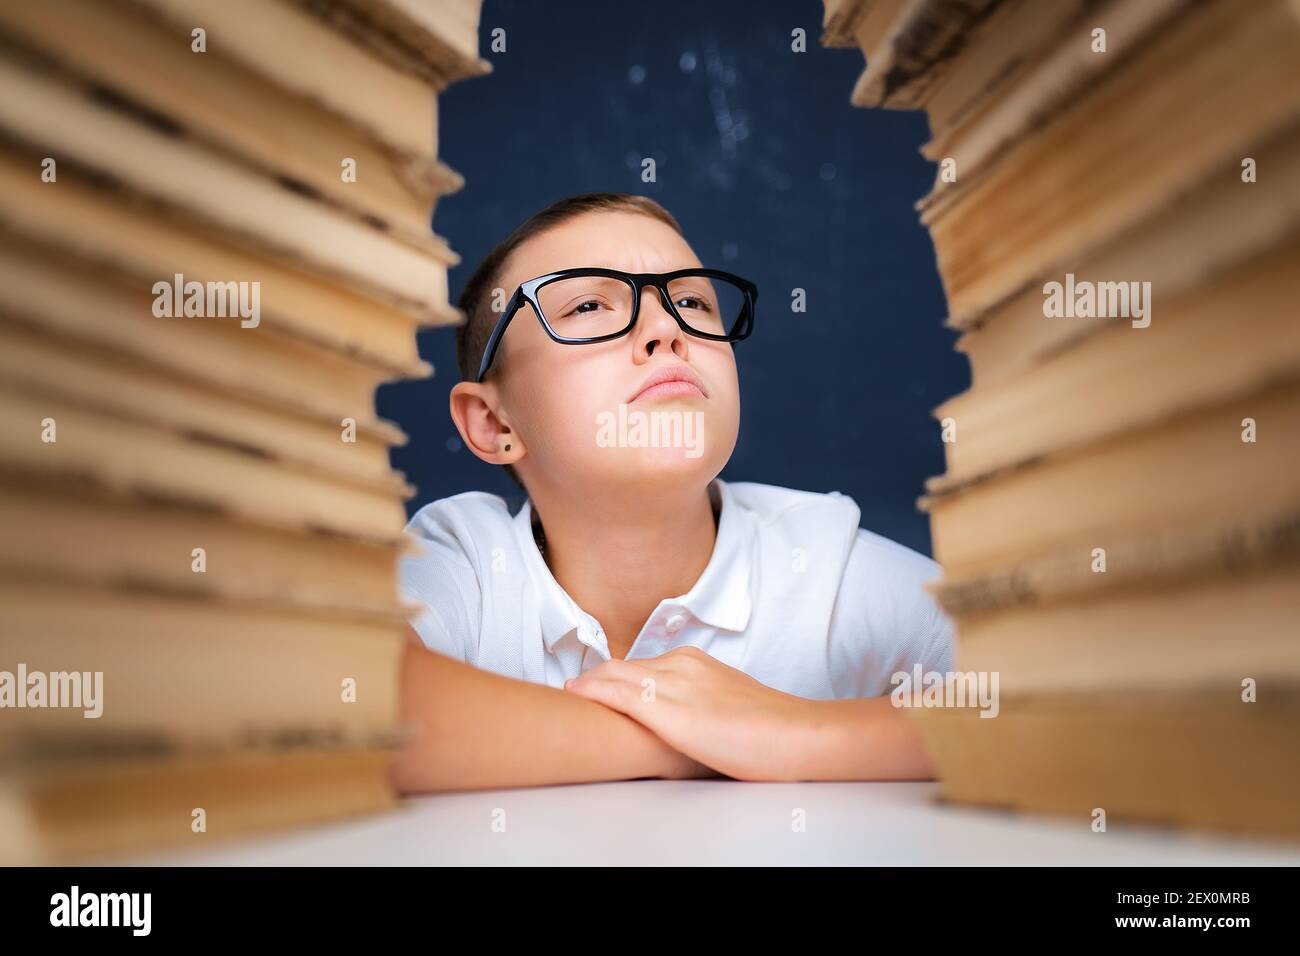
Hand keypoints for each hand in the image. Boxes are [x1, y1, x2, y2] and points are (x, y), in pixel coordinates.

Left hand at [563, 646, 816, 781]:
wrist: (795, 734)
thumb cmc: (769, 729)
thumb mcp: (727, 704)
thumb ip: (700, 703)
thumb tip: (687, 719)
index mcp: (696, 661)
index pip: (640, 664)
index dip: (612, 675)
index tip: (591, 684)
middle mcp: (682, 664)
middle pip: (622, 666)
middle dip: (594, 677)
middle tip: (569, 689)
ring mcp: (675, 685)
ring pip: (616, 676)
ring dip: (589, 683)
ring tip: (566, 692)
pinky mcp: (670, 711)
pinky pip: (620, 695)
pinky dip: (593, 692)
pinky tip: (575, 694)